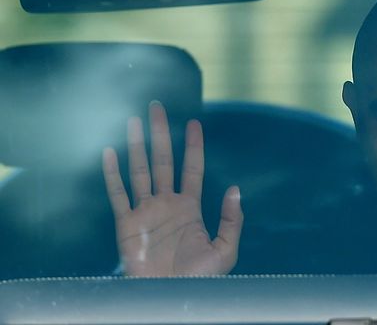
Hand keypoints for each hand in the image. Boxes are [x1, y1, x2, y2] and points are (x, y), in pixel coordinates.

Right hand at [102, 101, 242, 276]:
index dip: (193, 146)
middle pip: (163, 161)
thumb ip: (232, 221)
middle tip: (156, 107)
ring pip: (140, 170)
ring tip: (133, 120)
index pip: (192, 169)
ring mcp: (145, 212)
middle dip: (160, 134)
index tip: (195, 123)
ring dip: (135, 146)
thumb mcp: (225, 251)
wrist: (169, 298)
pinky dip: (112, 174)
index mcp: (190, 208)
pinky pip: (118, 194)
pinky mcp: (126, 224)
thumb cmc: (199, 280)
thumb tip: (236, 189)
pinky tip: (109, 152)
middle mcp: (166, 204)